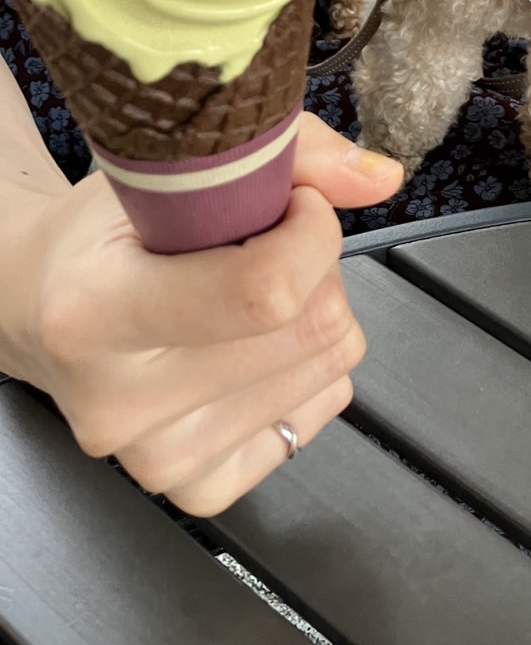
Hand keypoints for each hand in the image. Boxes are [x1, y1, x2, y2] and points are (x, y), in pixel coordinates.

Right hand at [7, 113, 401, 515]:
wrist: (37, 310)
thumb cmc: (100, 238)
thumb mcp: (169, 172)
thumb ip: (287, 156)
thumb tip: (379, 178)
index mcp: (97, 313)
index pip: (263, 292)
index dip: (310, 231)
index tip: (296, 202)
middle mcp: (122, 403)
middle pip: (311, 328)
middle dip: (316, 265)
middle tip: (267, 242)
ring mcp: (160, 458)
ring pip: (331, 367)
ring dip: (316, 311)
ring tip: (250, 290)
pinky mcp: (199, 488)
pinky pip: (324, 410)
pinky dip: (309, 365)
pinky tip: (254, 342)